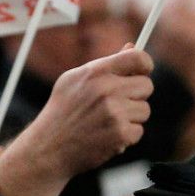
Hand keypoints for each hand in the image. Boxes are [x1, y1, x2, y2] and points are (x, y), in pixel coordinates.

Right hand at [0, 45, 152, 195]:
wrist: (47, 148)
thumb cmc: (62, 112)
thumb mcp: (74, 80)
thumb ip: (105, 65)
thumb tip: (132, 47)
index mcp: (96, 72)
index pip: (137, 58)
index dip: (145, 64)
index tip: (144, 71)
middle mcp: (106, 89)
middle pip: (147, 85)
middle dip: (137, 95)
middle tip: (119, 104)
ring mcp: (114, 112)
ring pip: (144, 110)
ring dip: (131, 118)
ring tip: (108, 122)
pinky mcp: (120, 134)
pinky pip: (139, 131)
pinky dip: (126, 137)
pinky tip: (107, 136)